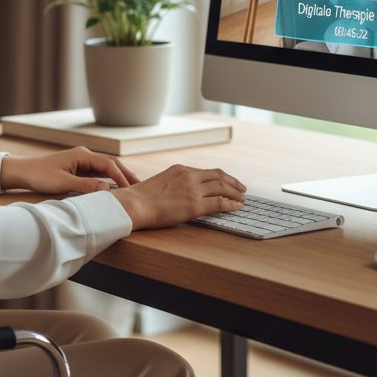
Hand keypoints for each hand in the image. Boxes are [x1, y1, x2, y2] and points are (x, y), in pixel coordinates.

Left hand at [0, 147, 139, 194]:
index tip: (131, 189)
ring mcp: (81, 162)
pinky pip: (97, 174)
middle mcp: (84, 155)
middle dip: (125, 174)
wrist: (23, 171)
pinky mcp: (78, 169)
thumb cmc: (40, 175)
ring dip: (118, 177)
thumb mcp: (63, 183)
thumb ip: (86, 186)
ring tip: (132, 188)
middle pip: (111, 164)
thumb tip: (108, 191)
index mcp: (82, 155)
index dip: (121, 177)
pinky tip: (114, 189)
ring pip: (105, 169)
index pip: (108, 164)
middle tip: (140, 186)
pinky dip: (108, 180)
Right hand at [110, 164, 246, 230]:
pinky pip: (219, 203)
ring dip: (235, 192)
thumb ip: (173, 184)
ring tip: (242, 198)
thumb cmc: (141, 198)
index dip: (220, 177)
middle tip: (242, 188)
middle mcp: (189, 176)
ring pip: (222, 187)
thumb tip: (180, 194)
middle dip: (233, 182)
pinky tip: (237, 206)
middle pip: (218, 176)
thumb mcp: (160, 183)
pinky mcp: (194, 205)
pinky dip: (231, 204)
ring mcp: (192, 190)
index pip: (206, 172)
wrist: (134, 204)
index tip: (227, 182)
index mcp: (180, 169)